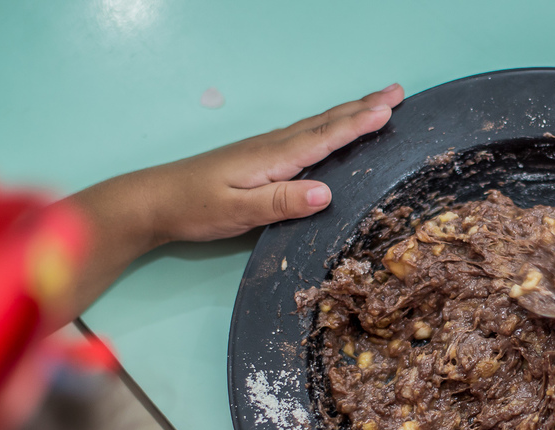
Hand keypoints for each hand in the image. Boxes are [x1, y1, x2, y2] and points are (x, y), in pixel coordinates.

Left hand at [143, 83, 404, 243]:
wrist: (156, 200)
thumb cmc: (195, 207)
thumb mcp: (238, 211)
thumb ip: (281, 202)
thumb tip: (326, 194)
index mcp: (273, 159)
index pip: (323, 138)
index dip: (357, 125)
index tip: (387, 111)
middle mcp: (274, 148)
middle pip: (326, 122)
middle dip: (363, 107)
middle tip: (398, 94)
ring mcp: (268, 150)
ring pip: (318, 126)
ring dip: (350, 113)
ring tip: (378, 104)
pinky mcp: (262, 159)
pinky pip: (307, 136)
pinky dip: (330, 126)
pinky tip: (335, 129)